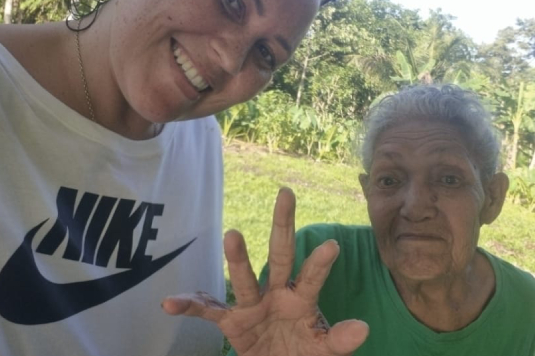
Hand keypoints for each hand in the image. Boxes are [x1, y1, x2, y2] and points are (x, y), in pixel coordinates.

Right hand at [162, 187, 368, 355]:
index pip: (312, 277)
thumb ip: (338, 340)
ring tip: (233, 235)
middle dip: (283, 226)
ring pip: (244, 279)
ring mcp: (252, 305)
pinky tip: (170, 303)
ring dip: (238, 259)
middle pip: (280, 256)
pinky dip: (190, 307)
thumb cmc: (300, 354)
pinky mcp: (232, 322)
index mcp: (301, 299)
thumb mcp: (322, 351)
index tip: (332, 246)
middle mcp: (276, 293)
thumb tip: (363, 329)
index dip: (320, 264)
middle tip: (287, 194)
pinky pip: (208, 312)